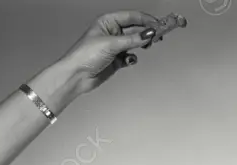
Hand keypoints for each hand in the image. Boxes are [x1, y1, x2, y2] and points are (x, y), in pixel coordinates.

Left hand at [61, 11, 183, 94]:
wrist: (77, 76)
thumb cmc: (85, 55)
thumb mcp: (111, 44)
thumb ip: (132, 40)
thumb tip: (148, 34)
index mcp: (107, 21)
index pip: (131, 17)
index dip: (146, 20)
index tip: (158, 25)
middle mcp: (112, 32)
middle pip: (134, 29)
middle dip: (146, 32)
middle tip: (159, 36)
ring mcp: (114, 46)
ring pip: (134, 43)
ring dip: (141, 45)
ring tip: (148, 46)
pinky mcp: (116, 60)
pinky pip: (130, 56)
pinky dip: (132, 58)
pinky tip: (129, 60)